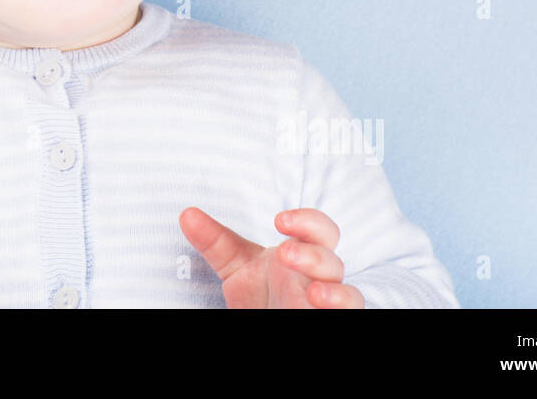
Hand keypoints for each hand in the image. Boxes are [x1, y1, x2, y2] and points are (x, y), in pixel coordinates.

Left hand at [179, 206, 363, 308]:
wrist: (268, 323)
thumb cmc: (262, 295)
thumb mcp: (237, 268)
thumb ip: (215, 243)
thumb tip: (187, 214)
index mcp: (302, 254)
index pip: (317, 229)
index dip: (306, 220)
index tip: (279, 220)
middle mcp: (320, 278)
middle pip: (333, 258)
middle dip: (313, 254)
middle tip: (284, 253)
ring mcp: (328, 303)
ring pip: (348, 292)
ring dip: (333, 289)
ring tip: (313, 292)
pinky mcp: (332, 320)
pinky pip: (349, 314)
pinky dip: (340, 307)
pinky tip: (319, 304)